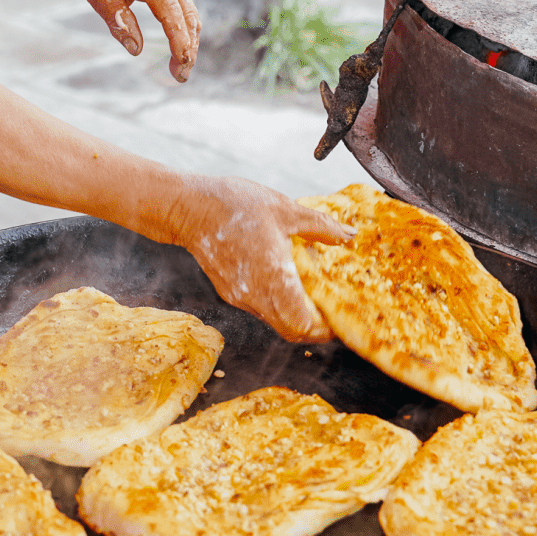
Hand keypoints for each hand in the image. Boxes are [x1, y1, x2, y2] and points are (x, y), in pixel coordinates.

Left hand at [75, 0, 200, 82]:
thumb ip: (117, 20)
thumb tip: (135, 50)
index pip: (170, 11)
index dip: (178, 39)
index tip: (181, 63)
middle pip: (187, 14)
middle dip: (188, 47)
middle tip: (181, 77)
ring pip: (190, 13)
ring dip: (189, 42)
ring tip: (180, 71)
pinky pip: (184, 10)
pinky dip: (184, 31)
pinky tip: (179, 51)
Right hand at [169, 176, 351, 341]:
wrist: (188, 206)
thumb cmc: (235, 205)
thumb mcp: (285, 209)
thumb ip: (320, 226)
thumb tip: (348, 235)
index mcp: (273, 278)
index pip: (304, 325)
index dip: (326, 329)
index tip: (340, 317)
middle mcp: (255, 295)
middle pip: (291, 330)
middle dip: (315, 326)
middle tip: (331, 309)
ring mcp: (240, 296)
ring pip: (275, 321)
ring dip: (296, 314)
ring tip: (312, 293)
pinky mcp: (229, 291)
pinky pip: (259, 308)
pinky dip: (277, 303)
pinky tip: (285, 280)